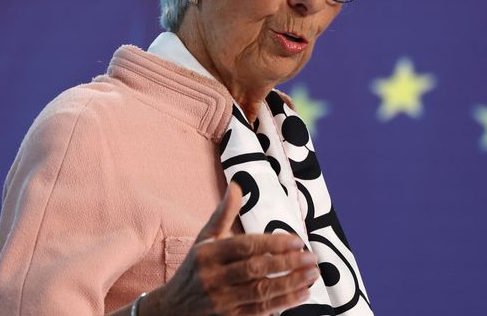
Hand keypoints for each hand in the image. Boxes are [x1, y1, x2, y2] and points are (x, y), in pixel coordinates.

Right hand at [147, 182, 318, 315]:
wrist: (173, 309)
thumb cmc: (196, 267)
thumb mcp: (205, 239)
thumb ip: (223, 213)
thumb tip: (237, 184)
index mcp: (208, 253)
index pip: (245, 246)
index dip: (272, 243)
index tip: (297, 240)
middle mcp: (213, 277)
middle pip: (255, 269)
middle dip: (287, 263)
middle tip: (312, 258)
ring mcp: (221, 301)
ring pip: (261, 292)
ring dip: (291, 284)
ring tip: (313, 274)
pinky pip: (261, 311)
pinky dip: (284, 303)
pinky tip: (302, 293)